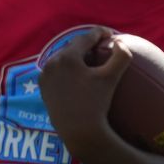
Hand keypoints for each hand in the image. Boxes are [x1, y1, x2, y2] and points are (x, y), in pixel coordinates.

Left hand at [34, 25, 125, 155]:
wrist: (78, 131)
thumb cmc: (97, 104)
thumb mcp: (111, 78)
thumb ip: (121, 56)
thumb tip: (120, 42)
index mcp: (68, 57)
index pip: (86, 37)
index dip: (99, 33)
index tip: (110, 34)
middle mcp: (52, 63)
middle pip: (73, 47)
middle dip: (87, 44)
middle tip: (101, 45)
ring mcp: (45, 76)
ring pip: (63, 58)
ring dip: (76, 56)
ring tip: (90, 58)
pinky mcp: (43, 87)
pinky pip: (56, 72)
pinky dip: (67, 69)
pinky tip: (78, 74)